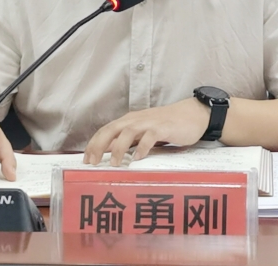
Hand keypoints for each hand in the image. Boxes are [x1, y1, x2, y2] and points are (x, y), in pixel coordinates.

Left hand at [84, 98, 209, 165]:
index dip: (94, 144)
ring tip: (113, 164)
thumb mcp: (144, 132)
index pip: (105, 130)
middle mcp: (136, 120)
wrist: (192, 114)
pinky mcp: (163, 128)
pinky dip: (142, 147)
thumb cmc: (166, 126)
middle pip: (111, 129)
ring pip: (128, 132)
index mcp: (129, 121)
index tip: (85, 160)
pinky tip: (138, 158)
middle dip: (99, 145)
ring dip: (118, 148)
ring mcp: (149, 123)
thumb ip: (129, 141)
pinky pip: (150, 136)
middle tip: (92, 163)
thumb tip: (110, 154)